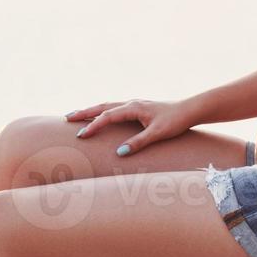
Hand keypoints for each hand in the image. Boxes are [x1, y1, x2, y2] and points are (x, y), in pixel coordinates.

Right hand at [63, 99, 196, 156]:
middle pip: (102, 106)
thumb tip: (119, 153)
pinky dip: (102, 111)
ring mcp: (134, 104)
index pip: (107, 117)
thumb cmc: (175, 121)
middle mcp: (131, 103)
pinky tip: (99, 116)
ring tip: (76, 115)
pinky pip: (114, 108)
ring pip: (107, 105)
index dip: (93, 126)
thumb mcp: (157, 134)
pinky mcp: (138, 108)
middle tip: (66, 118)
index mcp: (133, 108)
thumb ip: (138, 143)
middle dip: (84, 113)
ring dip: (91, 110)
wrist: (190, 110)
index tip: (80, 135)